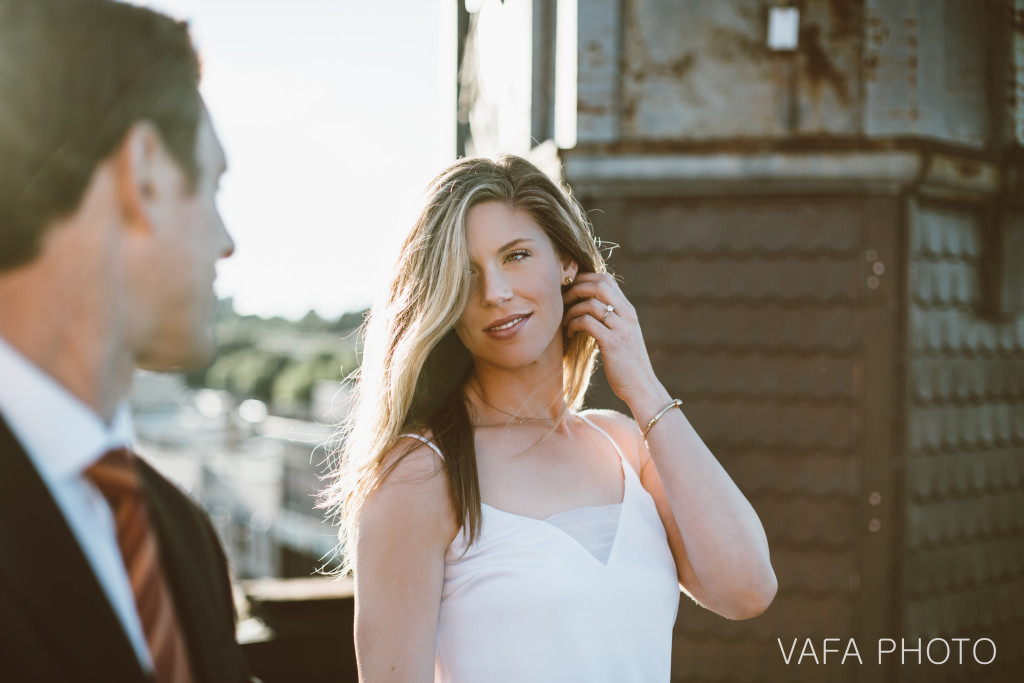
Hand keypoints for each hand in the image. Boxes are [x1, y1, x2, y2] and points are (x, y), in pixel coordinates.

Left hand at [562, 272, 666, 408]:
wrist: (642, 387)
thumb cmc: (627, 364)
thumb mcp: (623, 336)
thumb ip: (611, 319)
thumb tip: (588, 307)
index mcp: (629, 311)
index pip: (607, 280)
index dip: (585, 278)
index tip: (570, 289)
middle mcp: (627, 316)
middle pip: (599, 285)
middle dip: (576, 288)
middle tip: (564, 301)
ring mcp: (621, 328)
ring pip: (591, 303)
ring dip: (571, 310)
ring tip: (565, 321)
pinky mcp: (612, 343)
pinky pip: (587, 322)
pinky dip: (574, 324)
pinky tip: (569, 333)